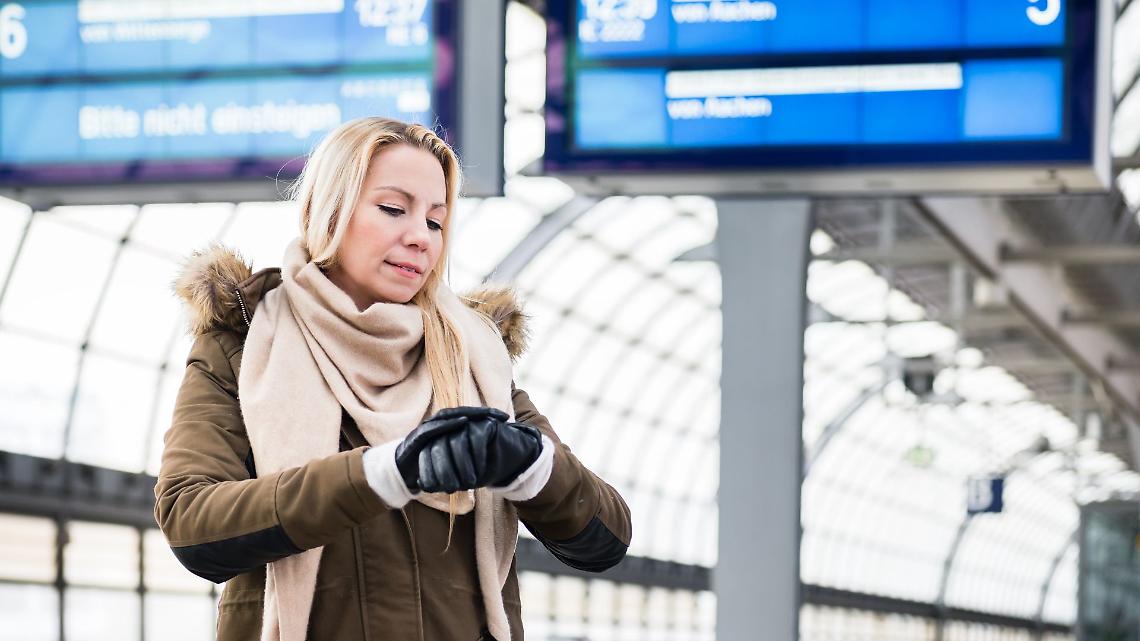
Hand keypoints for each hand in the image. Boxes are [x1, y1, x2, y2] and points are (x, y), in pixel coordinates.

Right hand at [394, 406, 505, 489]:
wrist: (401, 474)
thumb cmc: (429, 468)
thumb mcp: (450, 462)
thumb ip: (464, 458)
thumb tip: (488, 464)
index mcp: (446, 429)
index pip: (468, 418)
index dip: (486, 416)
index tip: (505, 419)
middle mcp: (437, 425)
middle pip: (462, 413)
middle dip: (483, 414)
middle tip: (501, 416)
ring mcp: (427, 429)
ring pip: (450, 417)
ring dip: (469, 416)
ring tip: (487, 417)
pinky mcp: (417, 436)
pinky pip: (434, 428)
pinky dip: (449, 424)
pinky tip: (463, 422)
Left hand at [417, 412, 542, 493]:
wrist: (510, 459)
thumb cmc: (480, 470)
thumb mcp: (456, 475)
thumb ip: (439, 477)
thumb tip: (422, 483)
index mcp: (441, 437)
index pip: (427, 452)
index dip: (429, 471)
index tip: (434, 489)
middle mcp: (453, 426)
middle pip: (440, 447)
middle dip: (444, 471)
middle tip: (452, 490)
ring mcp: (470, 423)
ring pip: (458, 443)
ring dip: (463, 467)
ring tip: (469, 484)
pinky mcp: (485, 423)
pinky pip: (477, 439)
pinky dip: (477, 458)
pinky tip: (480, 472)